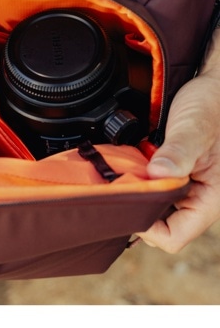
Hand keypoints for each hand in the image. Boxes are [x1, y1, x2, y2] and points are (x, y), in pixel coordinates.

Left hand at [139, 28, 219, 252]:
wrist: (210, 90)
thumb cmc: (211, 108)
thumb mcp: (194, 130)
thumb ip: (178, 153)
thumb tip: (158, 174)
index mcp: (208, 200)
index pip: (174, 237)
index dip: (149, 228)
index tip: (129, 204)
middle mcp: (194, 198)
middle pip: (158, 225)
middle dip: (137, 209)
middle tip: (118, 187)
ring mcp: (180, 187)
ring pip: (150, 206)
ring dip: (135, 193)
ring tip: (123, 174)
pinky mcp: (168, 174)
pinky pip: (148, 187)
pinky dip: (134, 180)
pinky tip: (126, 165)